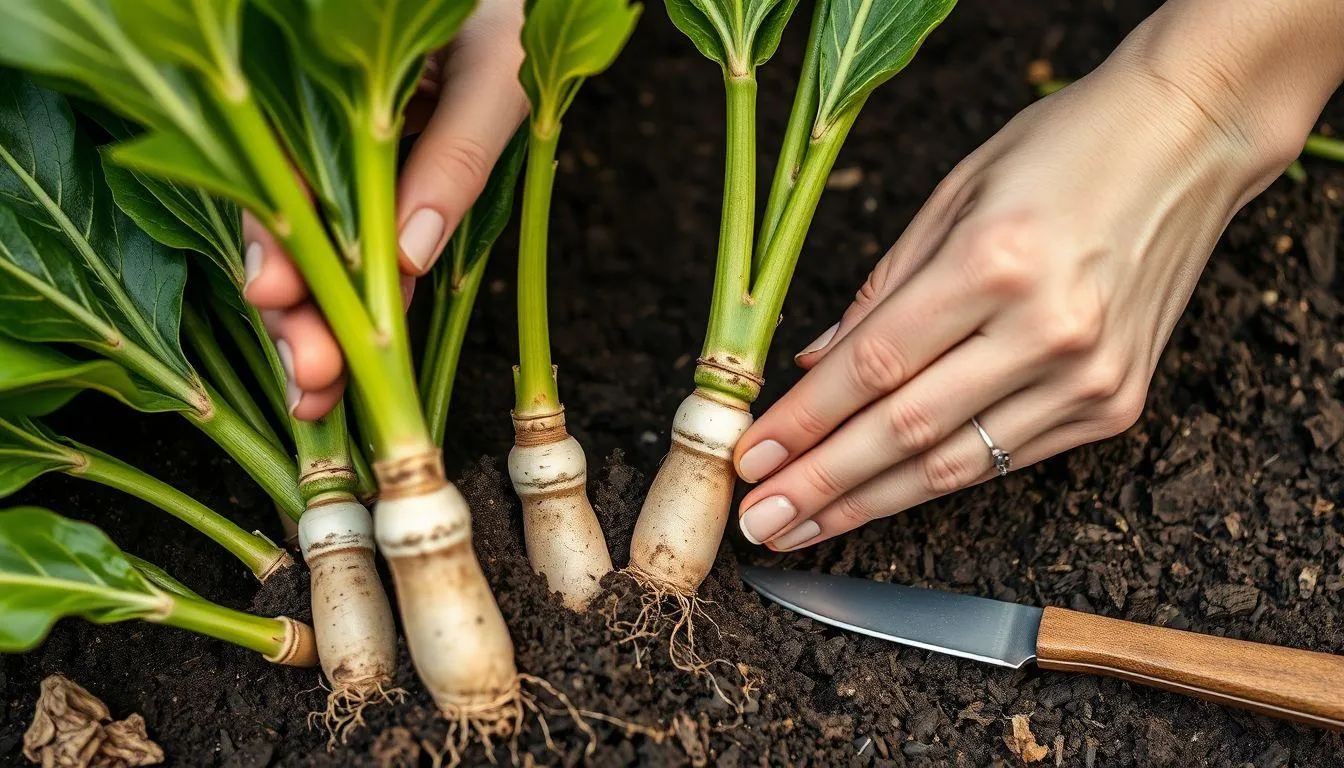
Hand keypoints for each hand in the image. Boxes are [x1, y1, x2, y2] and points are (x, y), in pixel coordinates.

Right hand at [242, 0, 527, 418]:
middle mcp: (319, 135)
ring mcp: (349, 175)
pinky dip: (360, 316)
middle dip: (292, 311)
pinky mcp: (384, 202)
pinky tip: (350, 370)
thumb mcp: (492, 76)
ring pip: (318, 261)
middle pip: (286, 230)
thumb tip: (407, 253)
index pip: (278, 171)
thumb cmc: (510, 23)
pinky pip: (364, 263)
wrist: (528, 13)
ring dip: (315, 332)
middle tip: (311, 378)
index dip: (274, 240)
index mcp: (321, 86)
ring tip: (317, 399)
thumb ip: (452, 153)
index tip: (276, 300)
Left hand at [728, 4, 1331, 551]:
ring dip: (870, 503)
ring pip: (954, 465)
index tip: (750, 457)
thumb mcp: (952, 195)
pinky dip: (936, 481)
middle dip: (821, 484)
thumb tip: (814, 366)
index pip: (873, 366)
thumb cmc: (1065, 149)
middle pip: (905, 430)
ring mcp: (1090, 377)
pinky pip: (1005, 460)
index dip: (804, 422)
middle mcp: (1047, 330)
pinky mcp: (1115, 406)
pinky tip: (883, 498)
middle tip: (761, 522)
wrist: (1191, 140)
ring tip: (806, 528)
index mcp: (995, 262)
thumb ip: (880, 293)